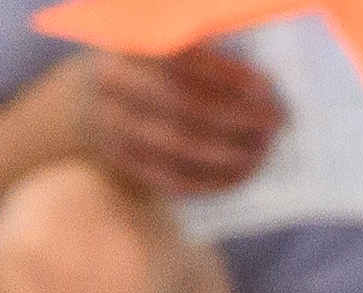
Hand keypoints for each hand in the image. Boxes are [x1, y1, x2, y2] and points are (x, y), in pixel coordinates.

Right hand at [59, 42, 287, 198]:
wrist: (86, 98)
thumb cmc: (144, 65)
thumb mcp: (158, 43)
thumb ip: (199, 48)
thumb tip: (257, 79)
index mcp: (126, 46)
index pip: (184, 62)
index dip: (228, 77)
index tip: (268, 88)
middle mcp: (112, 86)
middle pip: (184, 106)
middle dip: (238, 117)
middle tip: (276, 122)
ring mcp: (112, 129)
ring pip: (179, 148)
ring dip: (230, 153)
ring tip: (263, 151)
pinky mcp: (121, 163)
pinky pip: (171, 179)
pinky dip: (212, 180)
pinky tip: (241, 175)